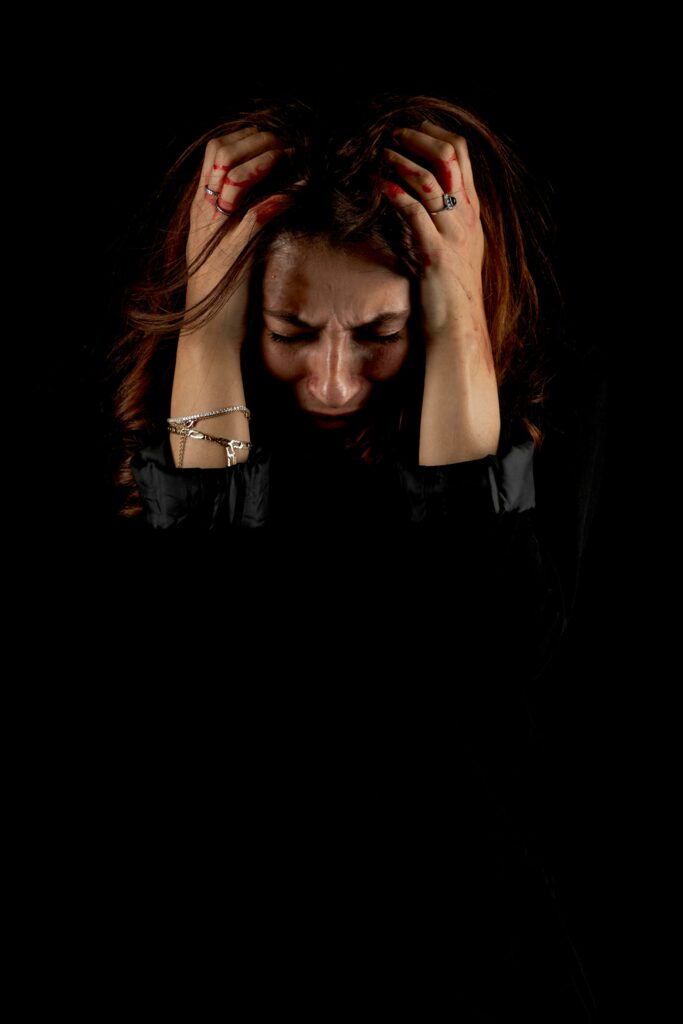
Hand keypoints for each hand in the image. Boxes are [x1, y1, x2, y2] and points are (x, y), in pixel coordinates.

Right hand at [185, 127, 286, 347]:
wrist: (208, 334)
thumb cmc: (222, 294)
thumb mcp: (227, 247)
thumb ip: (238, 220)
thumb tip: (269, 194)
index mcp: (200, 210)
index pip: (214, 152)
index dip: (245, 137)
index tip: (274, 138)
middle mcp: (203, 215)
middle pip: (222, 154)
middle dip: (258, 141)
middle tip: (288, 142)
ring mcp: (215, 233)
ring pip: (235, 178)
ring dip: (267, 162)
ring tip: (294, 158)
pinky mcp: (232, 255)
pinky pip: (252, 217)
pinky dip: (276, 201)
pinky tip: (296, 194)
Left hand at [382, 122, 488, 365]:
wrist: (459, 329)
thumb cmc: (451, 295)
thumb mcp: (455, 251)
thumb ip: (444, 224)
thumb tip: (418, 201)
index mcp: (472, 214)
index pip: (462, 157)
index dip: (436, 135)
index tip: (412, 129)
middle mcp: (466, 218)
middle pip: (449, 157)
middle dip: (418, 139)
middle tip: (392, 135)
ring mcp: (453, 235)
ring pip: (431, 180)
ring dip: (402, 161)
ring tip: (380, 154)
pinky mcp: (435, 253)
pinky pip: (415, 213)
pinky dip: (395, 194)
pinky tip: (379, 185)